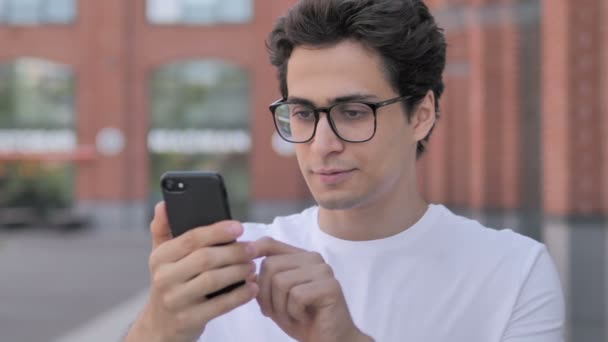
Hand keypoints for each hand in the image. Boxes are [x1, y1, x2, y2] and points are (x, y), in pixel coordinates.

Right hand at [124, 202, 258, 341]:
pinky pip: (220, 305)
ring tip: (252, 266)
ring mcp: (175, 301)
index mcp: (160, 258)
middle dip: (233, 252)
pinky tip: (252, 288)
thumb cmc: (170, 283)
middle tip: (252, 249)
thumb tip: (164, 204)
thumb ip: (163, 229)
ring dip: (238, 272)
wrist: (160, 326)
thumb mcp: (161, 257)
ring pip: (213, 280)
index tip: (239, 227)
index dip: (217, 231)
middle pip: (205, 259)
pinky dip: (240, 296)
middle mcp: (164, 278)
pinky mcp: (188, 320)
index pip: (191, 239)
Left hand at [253, 237, 371, 341]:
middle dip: (265, 295)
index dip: (254, 250)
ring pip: (281, 281)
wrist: (330, 341)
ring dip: (280, 307)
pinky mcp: (330, 286)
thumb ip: (263, 283)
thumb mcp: (276, 300)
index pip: (270, 244)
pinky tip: (305, 318)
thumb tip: (248, 273)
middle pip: (270, 265)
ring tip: (292, 317)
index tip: (245, 267)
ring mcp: (323, 271)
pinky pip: (296, 296)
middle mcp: (313, 258)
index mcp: (299, 257)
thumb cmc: (303, 320)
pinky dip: (294, 313)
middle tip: (277, 313)